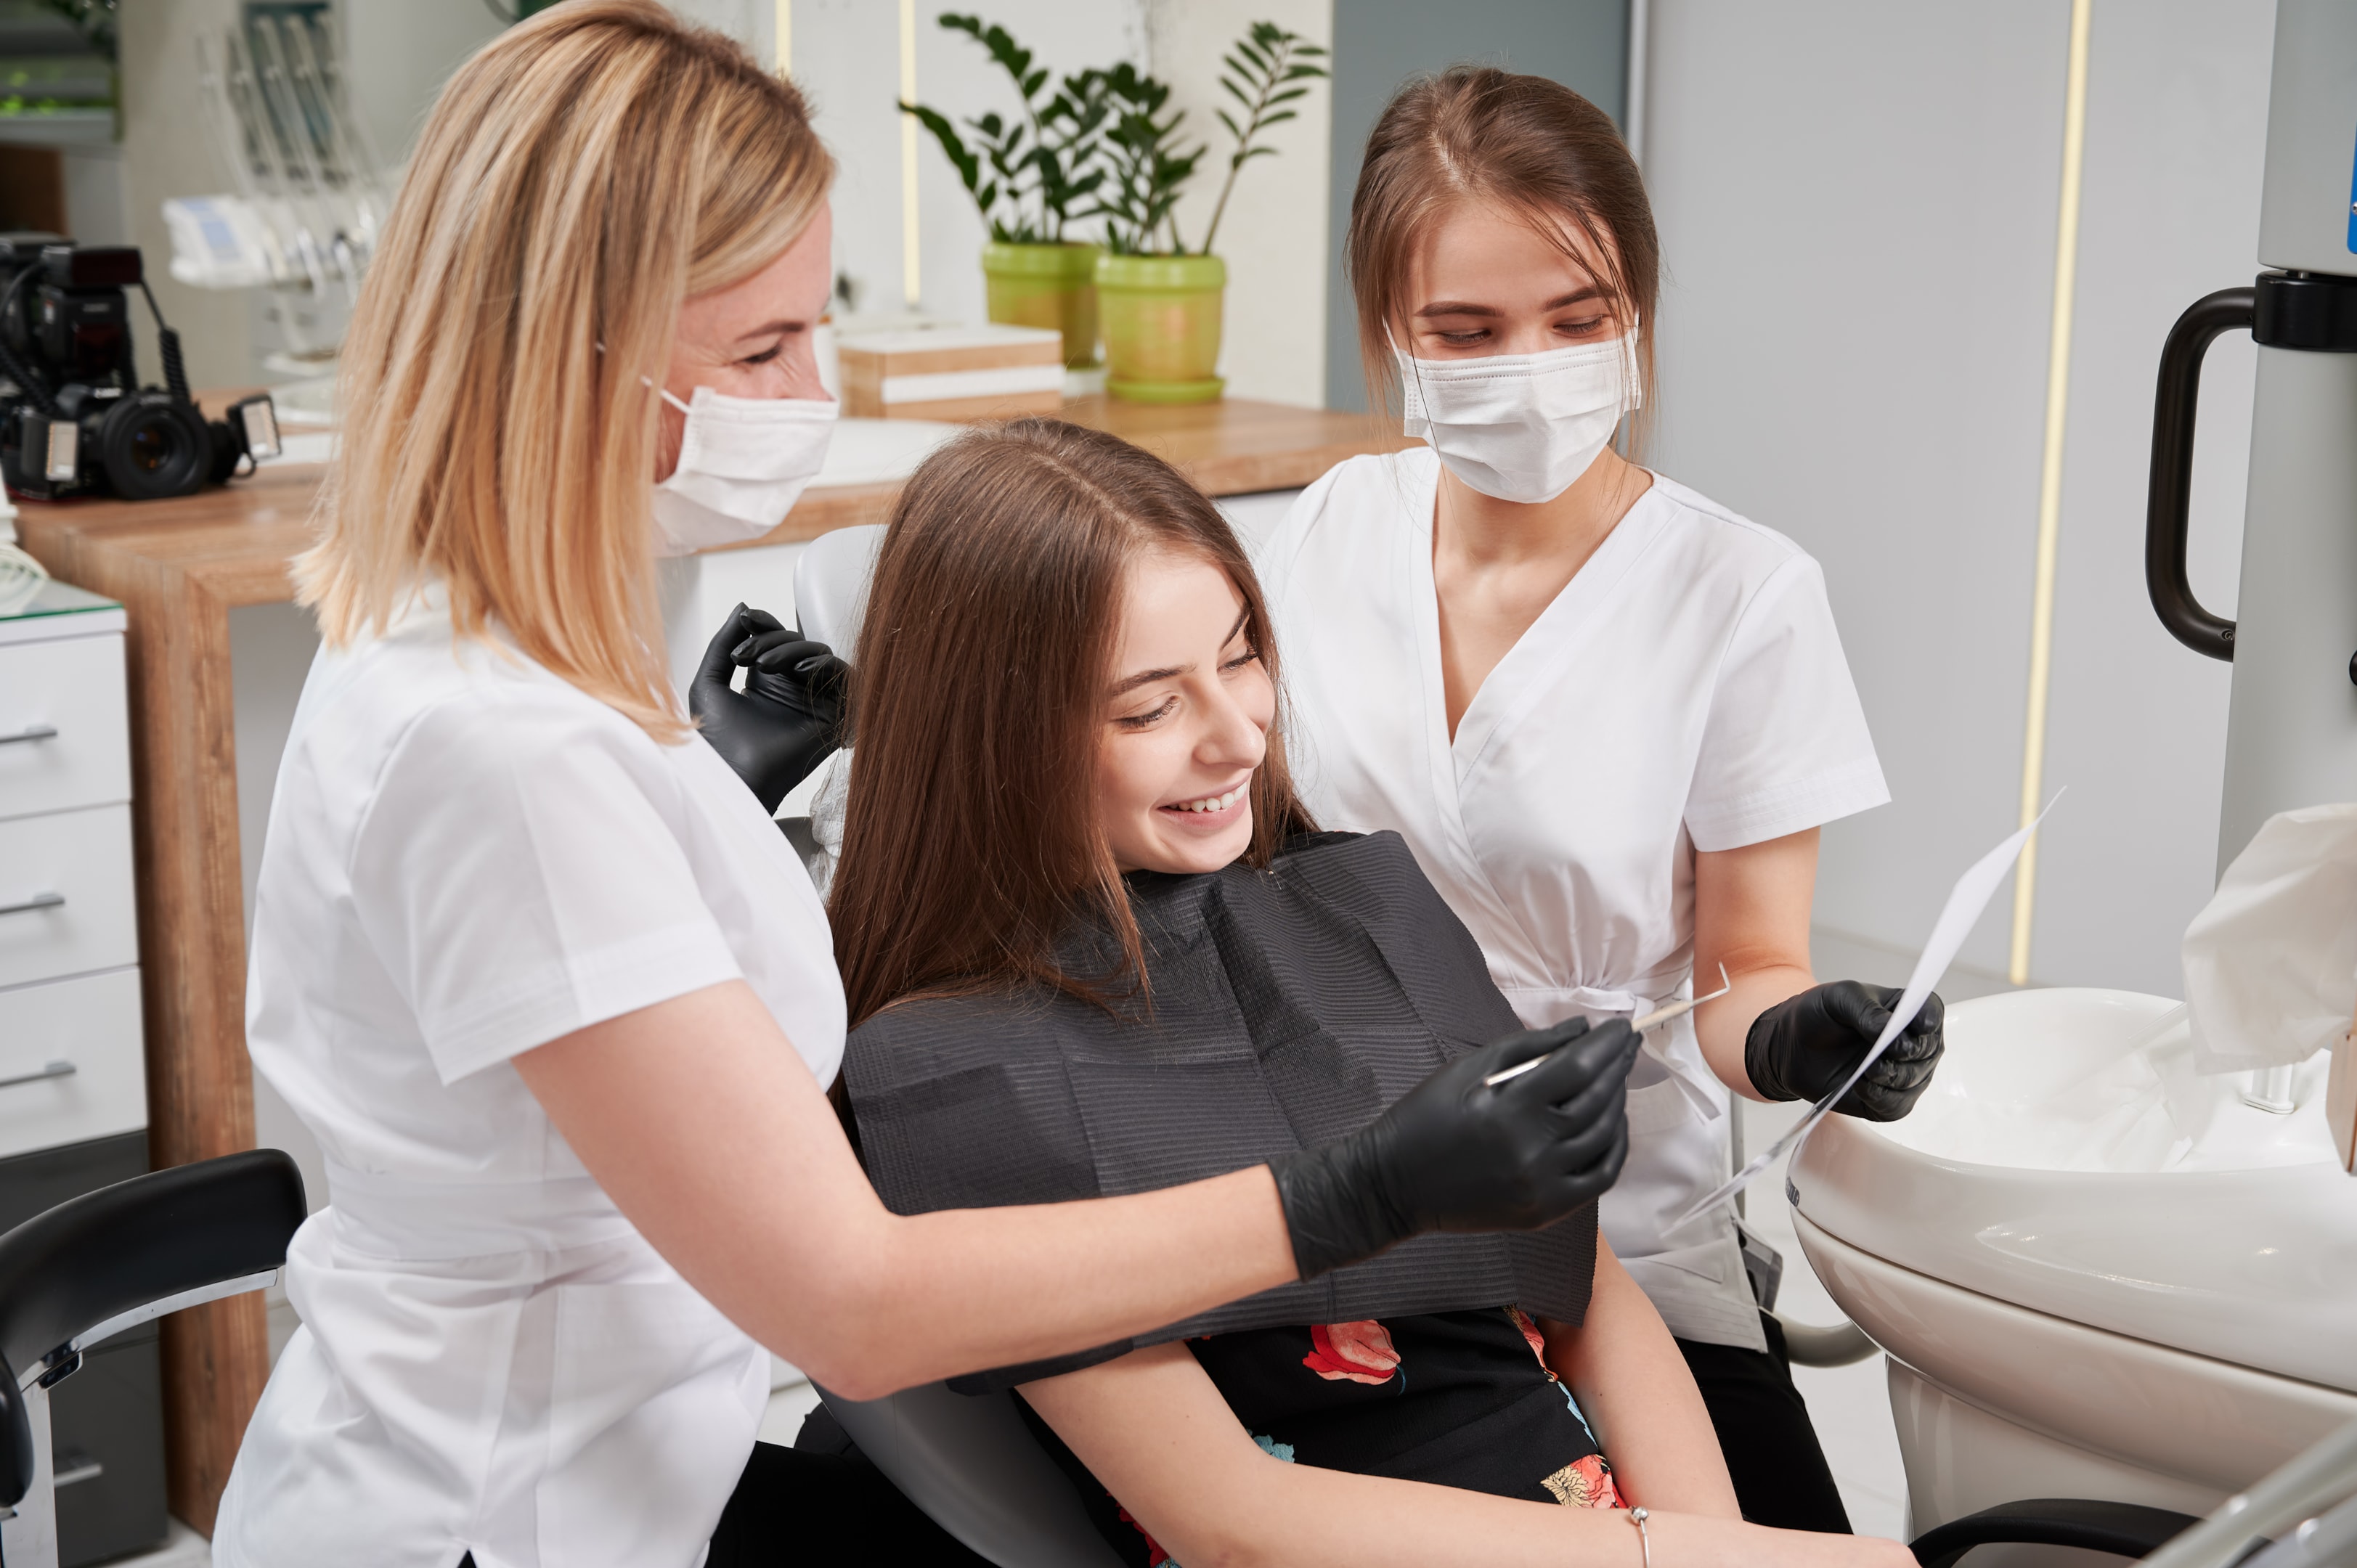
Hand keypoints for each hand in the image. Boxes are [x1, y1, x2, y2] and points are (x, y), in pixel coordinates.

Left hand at [690, 603, 849, 813]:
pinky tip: (798, 671)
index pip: (776, 639)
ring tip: (762, 666)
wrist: (732, 775)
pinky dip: (824, 665)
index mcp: (767, 681)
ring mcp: (813, 700)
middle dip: (771, 639)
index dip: (765, 624)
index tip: (747, 620)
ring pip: (819, 654)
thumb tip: (743, 607)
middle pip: (797, 642)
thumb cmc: (716, 740)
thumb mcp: (710, 681)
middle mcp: (793, 688)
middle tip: (744, 656)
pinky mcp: (834, 714)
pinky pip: (843, 675)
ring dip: (792, 650)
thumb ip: (723, 642)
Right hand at [1268, 1017, 1640, 1278]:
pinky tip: (1612, 1125)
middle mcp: (1532, 1151)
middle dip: (1617, 1067)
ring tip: (1616, 1079)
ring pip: (1604, 1139)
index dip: (1606, 1045)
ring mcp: (1542, 1187)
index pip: (1578, 1068)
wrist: (1393, 1186)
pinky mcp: (1544, 1211)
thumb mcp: (1467, 1069)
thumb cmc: (1425, 1116)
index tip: (1621, 1026)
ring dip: (1617, 1103)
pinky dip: (1614, 1149)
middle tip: (1627, 1045)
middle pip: (1597, 1101)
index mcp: (1509, 1110)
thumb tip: (1581, 1029)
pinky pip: (1599, 1178)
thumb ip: (1527, 1047)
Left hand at [1743, 980, 1943, 1120]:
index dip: (1929, 1019)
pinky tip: (1861, 1086)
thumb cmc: (1819, 1015)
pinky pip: (1897, 1107)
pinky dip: (1881, 1098)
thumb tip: (1889, 1031)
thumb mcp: (1838, 999)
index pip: (1931, 1011)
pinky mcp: (1888, 1100)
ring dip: (1892, 1077)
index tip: (1919, 1026)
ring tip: (1866, 1070)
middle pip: (1928, 1050)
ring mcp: (1903, 1073)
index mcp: (1905, 1010)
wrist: (1793, 1045)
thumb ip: (1866, 1011)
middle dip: (1907, 1054)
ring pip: (1915, 1080)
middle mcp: (1912, 1043)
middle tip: (1879, 1053)